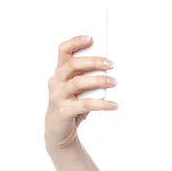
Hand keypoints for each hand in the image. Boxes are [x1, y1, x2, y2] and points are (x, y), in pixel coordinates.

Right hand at [45, 35, 116, 150]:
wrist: (59, 132)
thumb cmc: (72, 105)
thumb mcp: (79, 89)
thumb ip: (88, 77)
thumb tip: (110, 67)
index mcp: (60, 72)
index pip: (63, 51)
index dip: (75, 42)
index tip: (91, 38)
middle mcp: (56, 81)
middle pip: (72, 64)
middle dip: (93, 61)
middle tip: (111, 63)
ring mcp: (58, 96)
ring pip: (78, 82)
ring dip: (98, 80)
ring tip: (114, 82)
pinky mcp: (63, 111)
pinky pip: (85, 105)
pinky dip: (102, 104)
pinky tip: (114, 105)